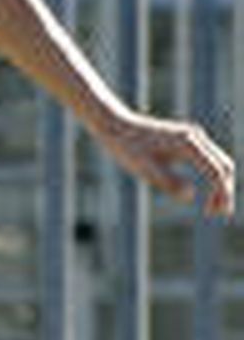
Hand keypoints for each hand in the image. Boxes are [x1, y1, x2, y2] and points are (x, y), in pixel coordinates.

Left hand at [98, 110, 235, 216]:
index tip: (214, 214)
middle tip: (218, 214)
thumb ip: (169, 183)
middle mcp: (194, 136)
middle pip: (225, 166)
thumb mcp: (145, 169)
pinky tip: (207, 195)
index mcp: (187, 143)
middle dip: (225, 191)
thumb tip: (191, 194)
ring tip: (212, 209)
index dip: (221, 194)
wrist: (115, 125)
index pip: (217, 171)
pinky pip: (210, 160)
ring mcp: (193, 136)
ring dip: (221, 185)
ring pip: (219, 162)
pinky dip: (214, 178)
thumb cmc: (128, 148)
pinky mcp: (188, 140)